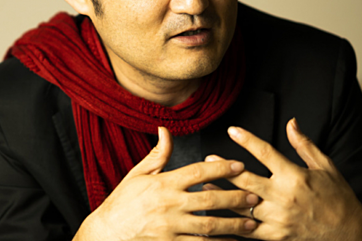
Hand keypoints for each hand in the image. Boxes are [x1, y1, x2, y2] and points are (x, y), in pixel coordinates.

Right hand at [74, 127, 259, 240]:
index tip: (239, 165)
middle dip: (234, 197)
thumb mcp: (138, 173)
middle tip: (254, 197)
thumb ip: (158, 154)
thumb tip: (165, 130)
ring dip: (232, 224)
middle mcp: (168, 205)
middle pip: (209, 199)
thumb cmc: (123, 201)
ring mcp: (170, 227)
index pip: (197, 172)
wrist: (107, 231)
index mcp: (163, 184)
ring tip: (250, 222)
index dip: (220, 168)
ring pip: (208, 225)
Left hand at [205, 118, 361, 240]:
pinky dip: (232, 222)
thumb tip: (291, 122)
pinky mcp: (275, 235)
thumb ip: (304, 145)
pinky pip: (247, 229)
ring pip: (242, 205)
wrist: (350, 234)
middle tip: (208, 159)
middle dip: (224, 169)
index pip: (266, 153)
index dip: (247, 140)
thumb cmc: (337, 197)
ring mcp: (278, 218)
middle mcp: (283, 197)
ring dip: (221, 195)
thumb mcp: (325, 167)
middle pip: (246, 181)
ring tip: (204, 186)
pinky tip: (218, 215)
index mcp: (294, 177)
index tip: (232, 130)